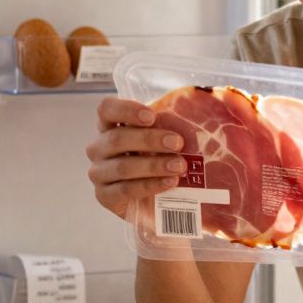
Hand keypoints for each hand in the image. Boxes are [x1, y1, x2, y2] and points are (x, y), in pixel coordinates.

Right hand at [85, 96, 186, 219]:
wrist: (154, 202)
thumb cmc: (158, 160)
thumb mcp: (164, 137)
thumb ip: (174, 121)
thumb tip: (203, 101)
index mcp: (109, 126)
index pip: (106, 109)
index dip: (126, 110)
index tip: (152, 117)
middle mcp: (99, 148)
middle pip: (117, 138)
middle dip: (149, 139)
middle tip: (177, 143)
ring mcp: (99, 173)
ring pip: (123, 166)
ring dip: (153, 165)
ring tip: (179, 166)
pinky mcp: (104, 196)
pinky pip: (126, 190)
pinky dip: (150, 185)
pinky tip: (169, 182)